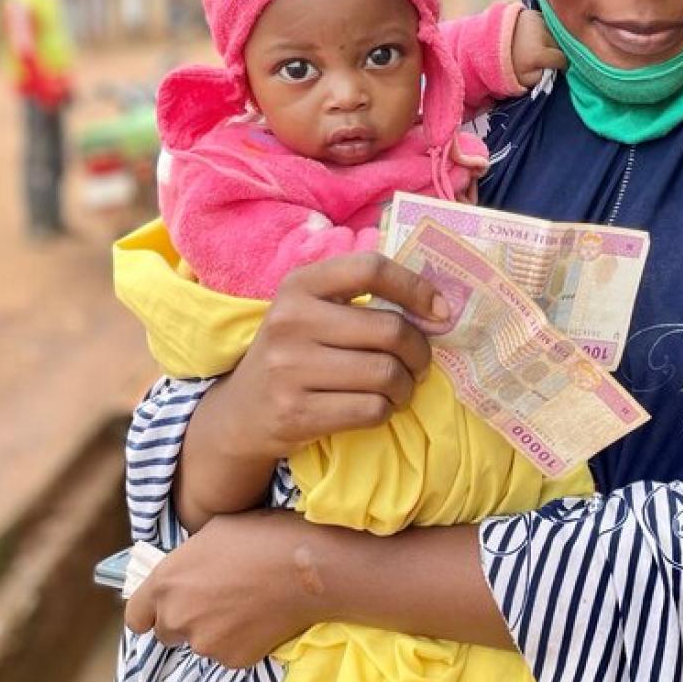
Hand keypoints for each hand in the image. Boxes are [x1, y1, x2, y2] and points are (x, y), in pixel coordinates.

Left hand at [124, 509, 317, 666]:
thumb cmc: (261, 537)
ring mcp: (204, 643)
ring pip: (201, 644)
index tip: (167, 607)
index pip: (135, 616)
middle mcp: (177, 617)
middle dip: (185, 621)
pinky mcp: (232, 660)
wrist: (306, 568)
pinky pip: (228, 654)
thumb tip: (188, 571)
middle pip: (166, 633)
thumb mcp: (212, 532)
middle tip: (216, 603)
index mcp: (166, 582)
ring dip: (214, 631)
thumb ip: (187, 559)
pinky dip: (240, 642)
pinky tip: (260, 620)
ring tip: (245, 607)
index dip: (150, 612)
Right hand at [204, 252, 449, 462]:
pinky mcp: (296, 412)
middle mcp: (291, 320)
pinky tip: (376, 408)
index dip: (415, 287)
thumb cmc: (294, 355)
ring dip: (405, 386)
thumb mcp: (310, 312)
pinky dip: (386, 411)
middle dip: (419, 352)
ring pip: (386, 374)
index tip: (440, 312)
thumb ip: (358, 300)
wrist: (242, 413)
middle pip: (390, 330)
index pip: (370, 268)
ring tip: (398, 389)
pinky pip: (371, 410)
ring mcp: (290, 368)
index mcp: (299, 285)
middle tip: (418, 364)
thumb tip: (437, 308)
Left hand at [510, 8, 565, 87]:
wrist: (488, 44)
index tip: (552, 67)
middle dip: (555, 51)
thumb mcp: (524, 80)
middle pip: (560, 45)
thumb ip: (544, 77)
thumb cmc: (508, 66)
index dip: (559, 65)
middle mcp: (541, 33)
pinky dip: (545, 30)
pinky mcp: (534, 13)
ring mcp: (538, 20)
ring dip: (551, 40)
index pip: (562, 59)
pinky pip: (548, 23)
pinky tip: (535, 36)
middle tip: (543, 57)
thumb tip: (557, 69)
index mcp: (538, 53)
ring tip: (537, 46)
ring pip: (555, 33)